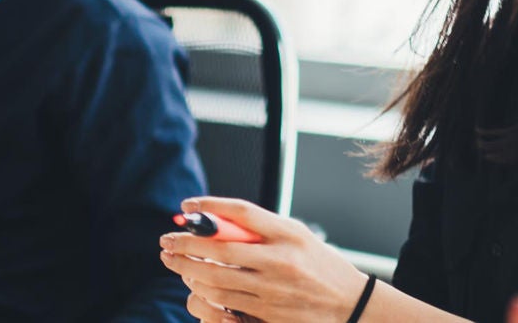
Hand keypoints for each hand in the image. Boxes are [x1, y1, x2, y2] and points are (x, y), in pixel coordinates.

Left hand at [160, 197, 368, 322]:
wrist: (351, 305)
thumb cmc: (318, 265)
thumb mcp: (296, 236)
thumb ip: (260, 229)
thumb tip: (213, 221)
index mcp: (288, 234)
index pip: (242, 212)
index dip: (209, 206)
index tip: (186, 205)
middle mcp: (280, 260)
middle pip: (219, 247)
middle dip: (185, 243)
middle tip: (166, 240)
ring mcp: (273, 290)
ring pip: (216, 279)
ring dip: (188, 269)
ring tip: (174, 260)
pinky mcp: (269, 313)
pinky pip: (225, 303)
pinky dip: (204, 291)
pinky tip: (195, 283)